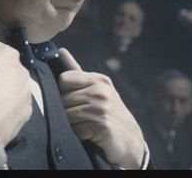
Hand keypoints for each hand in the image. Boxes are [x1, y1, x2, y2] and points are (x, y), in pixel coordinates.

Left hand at [57, 48, 145, 168]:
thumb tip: (60, 50)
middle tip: (81, 118)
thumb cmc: (109, 114)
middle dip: (66, 111)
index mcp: (99, 80)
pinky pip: (75, 130)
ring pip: (66, 115)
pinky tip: (90, 135)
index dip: (63, 92)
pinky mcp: (101, 125)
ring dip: (72, 125)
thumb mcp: (98, 90)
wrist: (131, 142)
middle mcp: (100, 91)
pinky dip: (79, 136)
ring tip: (86, 126)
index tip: (73, 101)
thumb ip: (78, 73)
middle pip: (62, 99)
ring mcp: (101, 108)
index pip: (64, 79)